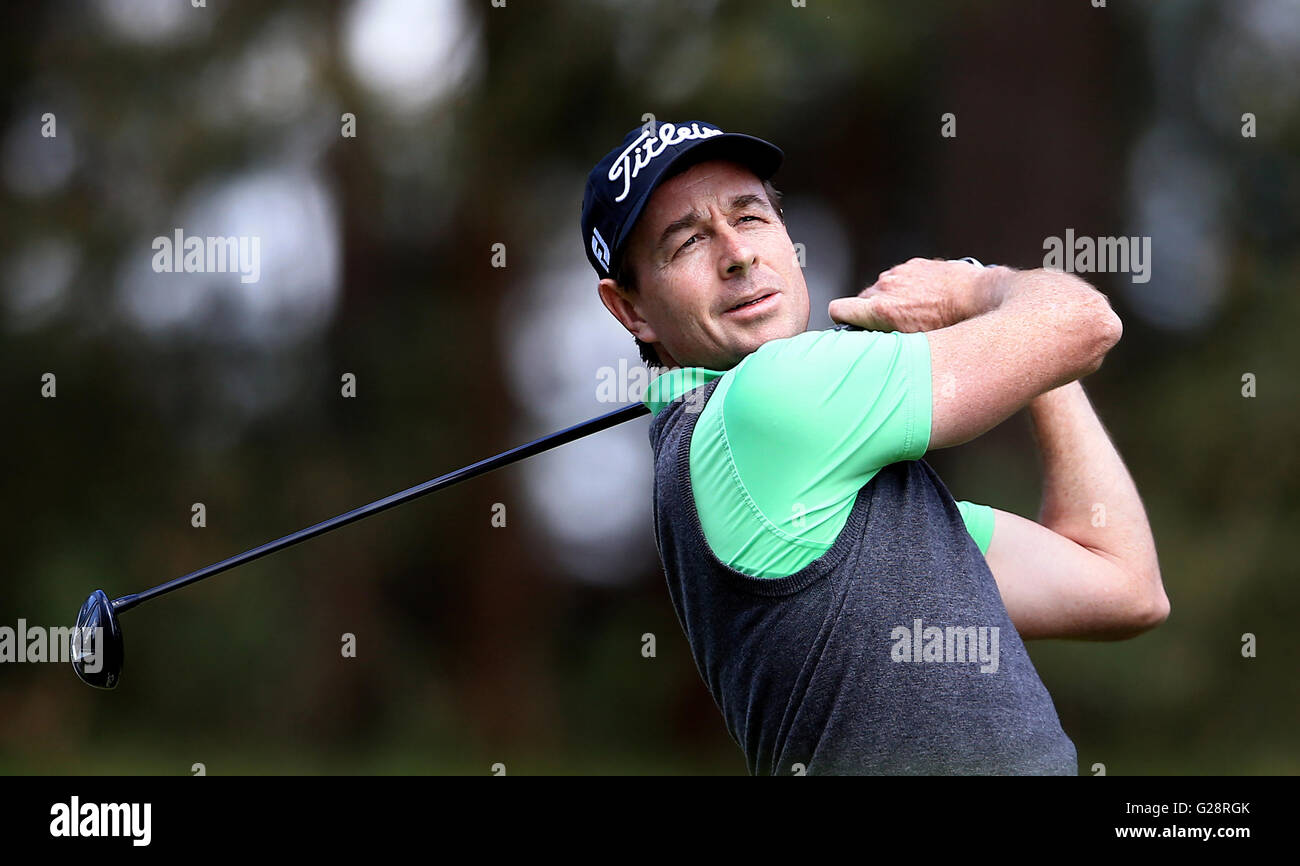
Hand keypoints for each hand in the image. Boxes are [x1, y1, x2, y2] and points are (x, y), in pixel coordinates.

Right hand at [828, 257, 1008, 332]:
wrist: (977, 297)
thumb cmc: (949, 324)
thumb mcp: (914, 343)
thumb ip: (886, 340)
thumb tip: (873, 348)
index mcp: (881, 309)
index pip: (838, 308)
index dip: (841, 317)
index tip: (850, 323)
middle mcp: (885, 287)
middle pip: (862, 299)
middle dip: (872, 310)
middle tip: (893, 324)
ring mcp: (899, 272)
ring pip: (882, 288)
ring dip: (891, 297)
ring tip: (916, 309)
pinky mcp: (913, 264)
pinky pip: (900, 276)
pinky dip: (908, 286)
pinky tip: (927, 296)